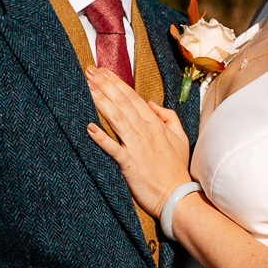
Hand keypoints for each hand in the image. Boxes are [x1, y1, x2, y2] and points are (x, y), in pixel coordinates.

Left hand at [84, 66, 193, 216]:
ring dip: (101, 102)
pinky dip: (102, 138)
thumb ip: (168, 117)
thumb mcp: (180, 138)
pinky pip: (113, 149)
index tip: (103, 71)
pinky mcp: (130, 164)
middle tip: (89, 71)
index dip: (117, 83)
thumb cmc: (176, 169)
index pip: (133, 98)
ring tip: (87, 88)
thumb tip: (151, 103)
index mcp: (155, 124)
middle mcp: (145, 132)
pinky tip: (89, 127)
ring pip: (117, 119)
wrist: (177, 196)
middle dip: (105, 85)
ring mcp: (137, 147)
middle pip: (122, 103)